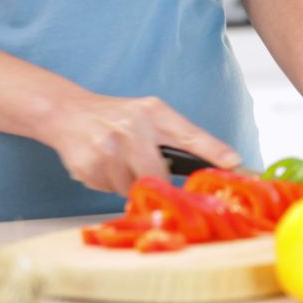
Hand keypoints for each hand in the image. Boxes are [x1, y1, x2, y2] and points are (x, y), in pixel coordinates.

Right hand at [36, 94, 240, 195]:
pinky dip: (108, 183)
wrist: (68, 112)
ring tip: (117, 161)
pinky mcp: (89, 165)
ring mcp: (109, 147)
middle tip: (146, 173)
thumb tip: (218, 164)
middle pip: (158, 175)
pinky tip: (102, 163)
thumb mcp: (150, 115)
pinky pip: (109, 190)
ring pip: (132, 187)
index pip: (191, 134)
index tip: (234, 163)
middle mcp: (133, 128)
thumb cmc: (116, 117)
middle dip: (155, 182)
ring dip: (128, 182)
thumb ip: (178, 138)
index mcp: (154, 112)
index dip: (214, 151)